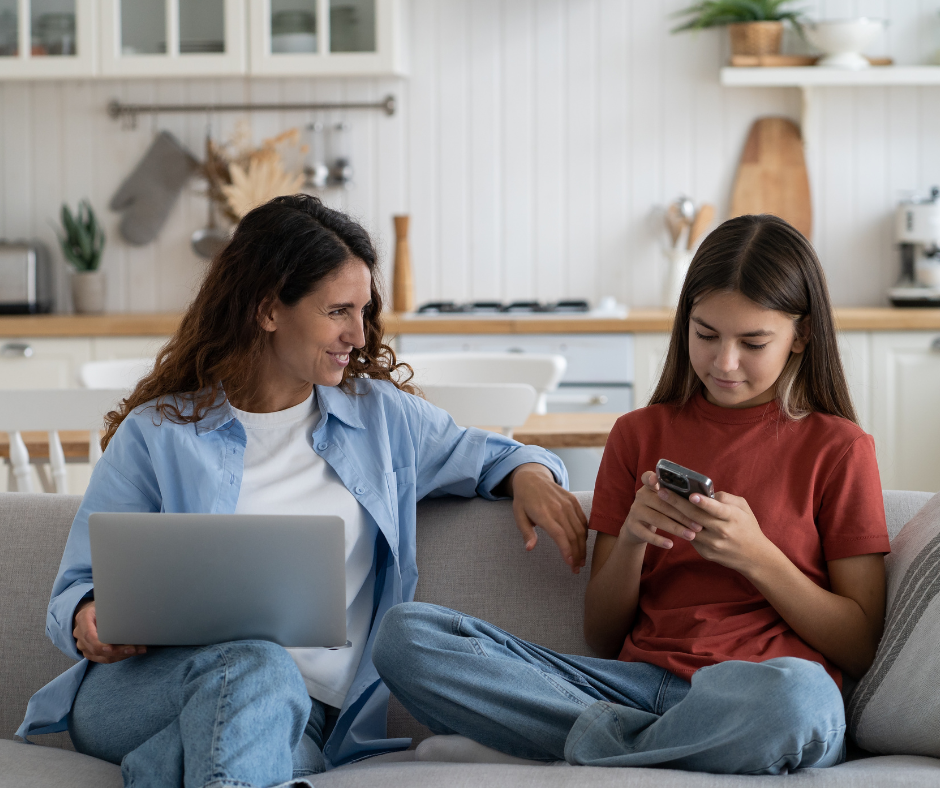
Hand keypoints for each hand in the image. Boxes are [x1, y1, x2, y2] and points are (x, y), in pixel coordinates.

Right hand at [73, 600, 146, 663]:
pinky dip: (119, 657)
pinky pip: (104, 659)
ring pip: (102, 657)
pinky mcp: (91, 653)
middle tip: (135, 648)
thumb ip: (112, 606)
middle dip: (118, 651)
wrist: (89, 613)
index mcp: (83, 618)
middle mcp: (80, 634)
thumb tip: (132, 609)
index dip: (99, 644)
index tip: (111, 647)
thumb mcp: (104, 602)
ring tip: (139, 650)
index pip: (88, 635)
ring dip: (121, 655)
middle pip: (96, 649)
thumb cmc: (100, 606)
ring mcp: (84, 645)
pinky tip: (132, 652)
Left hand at [508, 463, 587, 573]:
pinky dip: (585, 534)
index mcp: (544, 514)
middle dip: (577, 555)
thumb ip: (526, 533)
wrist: (532, 478)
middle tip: (577, 568)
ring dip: (582, 547)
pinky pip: (583, 520)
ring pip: (580, 530)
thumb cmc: (524, 500)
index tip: (570, 564)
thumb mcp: (519, 516)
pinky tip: (583, 544)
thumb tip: (530, 548)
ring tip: (581, 560)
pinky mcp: (573, 500)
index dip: (567, 551)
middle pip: (573, 536)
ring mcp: (568, 504)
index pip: (560, 535)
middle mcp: (559, 508)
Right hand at [620, 471, 701, 549]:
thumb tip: (700, 501)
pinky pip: (646, 534)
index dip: (652, 478)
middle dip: (682, 515)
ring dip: (675, 528)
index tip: (656, 481)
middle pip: (662, 504)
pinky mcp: (632, 526)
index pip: (648, 477)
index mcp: (649, 486)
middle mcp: (640, 496)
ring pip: (657, 519)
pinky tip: (670, 544)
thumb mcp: (663, 501)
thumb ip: (676, 497)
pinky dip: (659, 540)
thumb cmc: (659, 511)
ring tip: (691, 536)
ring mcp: (635, 510)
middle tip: (699, 526)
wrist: (637, 527)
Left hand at [653, 486, 771, 572]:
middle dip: (676, 503)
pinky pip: (690, 538)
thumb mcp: (743, 508)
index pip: (716, 509)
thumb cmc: (747, 527)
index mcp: (733, 517)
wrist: (754, 557)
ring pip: (689, 528)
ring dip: (673, 515)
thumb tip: (705, 493)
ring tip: (660, 502)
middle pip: (695, 517)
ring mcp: (713, 544)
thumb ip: (726, 498)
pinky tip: (670, 517)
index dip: (703, 503)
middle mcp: (722, 531)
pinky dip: (680, 527)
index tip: (691, 495)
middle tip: (662, 492)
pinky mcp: (706, 553)